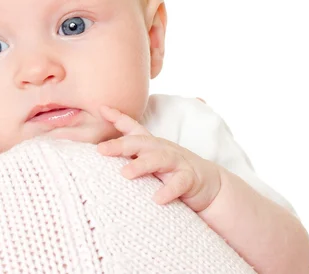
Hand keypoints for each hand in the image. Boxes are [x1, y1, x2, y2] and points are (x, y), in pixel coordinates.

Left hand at [97, 106, 221, 211]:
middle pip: (140, 142)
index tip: (101, 108)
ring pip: (158, 160)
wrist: (209, 184)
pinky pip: (179, 184)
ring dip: (141, 165)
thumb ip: (130, 153)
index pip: (133, 128)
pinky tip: (157, 199)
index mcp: (151, 144)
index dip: (117, 117)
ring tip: (125, 173)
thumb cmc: (171, 171)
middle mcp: (162, 149)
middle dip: (120, 145)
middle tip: (101, 150)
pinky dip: (168, 191)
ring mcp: (177, 162)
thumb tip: (99, 151)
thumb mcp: (150, 158)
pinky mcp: (190, 179)